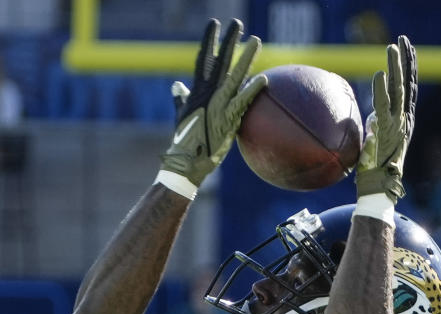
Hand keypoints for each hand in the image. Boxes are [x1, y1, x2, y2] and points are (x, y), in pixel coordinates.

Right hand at [159, 18, 265, 189]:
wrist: (186, 163)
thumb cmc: (185, 142)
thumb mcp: (182, 115)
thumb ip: (181, 98)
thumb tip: (177, 85)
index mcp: (197, 90)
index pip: (204, 59)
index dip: (210, 41)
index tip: (214, 24)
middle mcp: (207, 94)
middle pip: (220, 61)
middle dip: (229, 41)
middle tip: (237, 23)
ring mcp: (217, 106)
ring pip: (234, 76)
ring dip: (246, 58)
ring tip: (256, 41)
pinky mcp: (226, 120)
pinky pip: (242, 102)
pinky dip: (252, 90)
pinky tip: (263, 78)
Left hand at [356, 34, 417, 202]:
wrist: (378, 193)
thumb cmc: (374, 174)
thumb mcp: (376, 145)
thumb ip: (377, 128)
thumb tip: (373, 116)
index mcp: (404, 123)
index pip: (407, 91)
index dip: (408, 70)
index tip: (407, 52)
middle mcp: (404, 121)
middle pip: (407, 84)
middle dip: (406, 60)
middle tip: (402, 39)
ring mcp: (397, 126)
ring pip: (399, 90)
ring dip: (396, 67)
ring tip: (392, 47)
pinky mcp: (387, 132)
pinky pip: (384, 105)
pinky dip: (382, 89)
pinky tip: (380, 72)